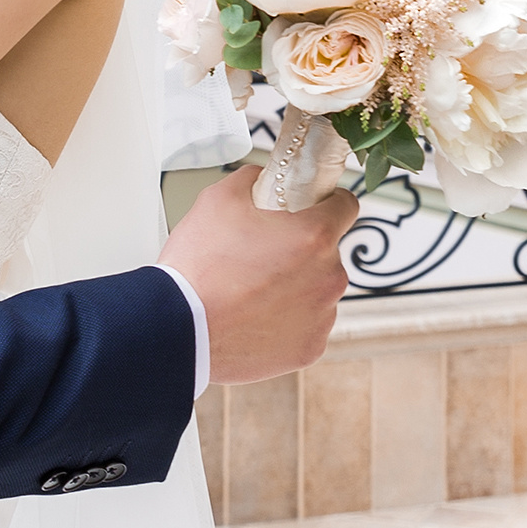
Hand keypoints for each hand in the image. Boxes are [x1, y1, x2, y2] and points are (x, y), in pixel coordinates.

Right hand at [158, 166, 357, 386]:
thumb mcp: (217, 199)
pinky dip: (285, 321)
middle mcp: (330, 276)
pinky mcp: (310, 348)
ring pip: (316, 290)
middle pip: (326, 251)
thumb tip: (263, 179)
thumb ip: (252, 179)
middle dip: (299, 249)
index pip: (346, 205)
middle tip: (258, 253)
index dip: (324, 201)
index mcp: (315, 235)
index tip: (307, 207)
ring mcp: (323, 316)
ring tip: (249, 290)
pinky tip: (252, 317)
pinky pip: (305, 325)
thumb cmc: (199, 264)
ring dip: (294, 286)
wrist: (180, 326)